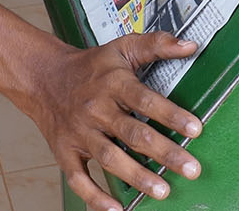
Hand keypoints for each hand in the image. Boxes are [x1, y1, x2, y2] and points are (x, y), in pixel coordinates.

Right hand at [8, 32, 204, 209]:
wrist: (42, 77)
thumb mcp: (121, 47)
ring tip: (162, 191)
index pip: (145, 99)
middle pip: (132, 133)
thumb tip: (190, 45)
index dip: (171, 115)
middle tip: (190, 169)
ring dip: (137, 176)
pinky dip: (95, 197)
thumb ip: (156, 44)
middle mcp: (96, 109)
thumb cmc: (89, 66)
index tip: (195, 129)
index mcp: (112, 84)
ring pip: (109, 158)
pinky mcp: (65, 152)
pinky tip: (115, 209)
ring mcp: (80, 133)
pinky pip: (79, 179)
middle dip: (164, 153)